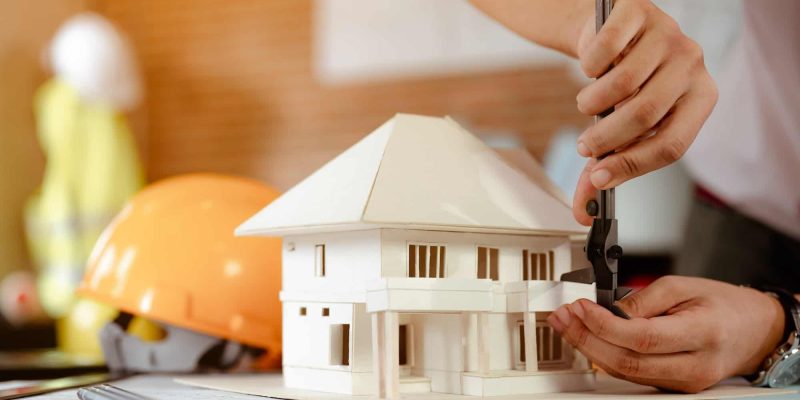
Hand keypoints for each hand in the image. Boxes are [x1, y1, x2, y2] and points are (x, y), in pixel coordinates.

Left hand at [548, 276, 785, 392]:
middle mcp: (693, 366)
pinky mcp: (674, 386)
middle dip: (585, 338)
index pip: (641, 337)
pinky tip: (589, 339)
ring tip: (567, 325)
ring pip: (625, 373)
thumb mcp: (684, 286)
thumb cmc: (724, 305)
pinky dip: (606, 356)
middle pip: (627, 361)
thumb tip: (606, 310)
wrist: (755, 330)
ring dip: (589, 348)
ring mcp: (684, 382)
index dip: (603, 324)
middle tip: (563, 317)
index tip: (580, 307)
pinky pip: (632, 375)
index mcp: (701, 334)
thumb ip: (643, 299)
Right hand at [571, 0, 717, 224]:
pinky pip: (606, 49)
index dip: (631, 166)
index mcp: (700, 99)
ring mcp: (669, 35)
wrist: (610, 38)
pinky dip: (588, 66)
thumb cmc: (623, 88)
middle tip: (585, 145)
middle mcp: (692, 65)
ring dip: (591, 103)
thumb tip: (583, 209)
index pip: (672, 145)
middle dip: (605, 138)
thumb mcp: (621, 129)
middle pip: (644, 115)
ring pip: (623, 83)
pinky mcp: (640, 12)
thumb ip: (605, 167)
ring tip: (586, 104)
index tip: (599, 177)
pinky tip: (591, 68)